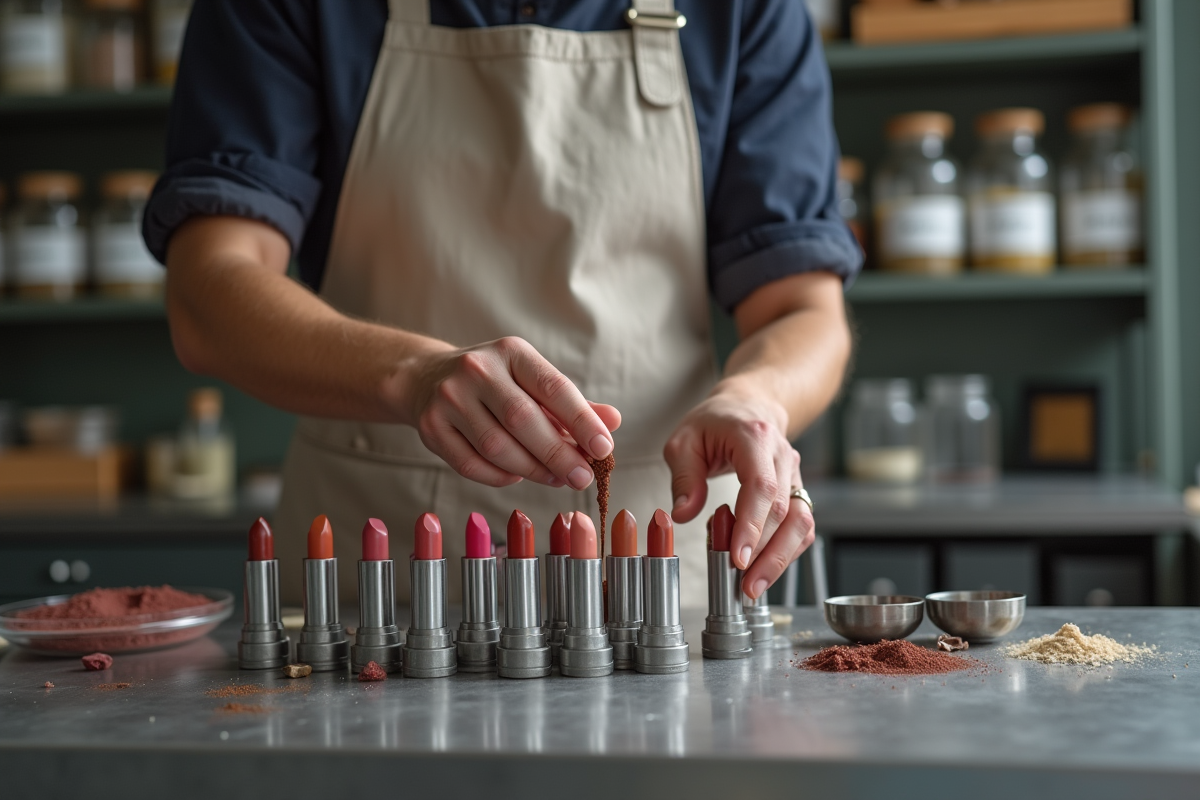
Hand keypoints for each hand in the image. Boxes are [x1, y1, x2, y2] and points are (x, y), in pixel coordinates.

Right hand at [405, 336, 620, 488]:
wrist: (426, 378)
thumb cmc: (495, 383)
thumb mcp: (532, 381)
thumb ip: (572, 404)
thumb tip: (612, 422)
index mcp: (511, 352)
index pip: (554, 387)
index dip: (582, 420)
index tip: (603, 449)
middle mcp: (477, 369)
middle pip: (524, 420)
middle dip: (558, 454)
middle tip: (582, 478)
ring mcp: (450, 398)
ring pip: (497, 447)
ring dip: (532, 469)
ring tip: (555, 477)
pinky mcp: (431, 426)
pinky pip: (472, 464)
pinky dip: (501, 476)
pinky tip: (517, 474)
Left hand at [664, 381, 814, 598]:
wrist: (750, 406)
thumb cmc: (714, 422)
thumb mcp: (684, 440)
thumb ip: (684, 477)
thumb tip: (682, 515)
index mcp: (754, 438)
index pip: (761, 487)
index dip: (752, 525)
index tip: (738, 558)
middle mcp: (782, 457)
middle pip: (785, 511)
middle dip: (766, 554)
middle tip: (743, 586)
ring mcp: (795, 475)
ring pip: (801, 523)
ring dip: (781, 559)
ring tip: (754, 588)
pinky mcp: (798, 492)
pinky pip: (802, 527)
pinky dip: (787, 552)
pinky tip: (765, 572)